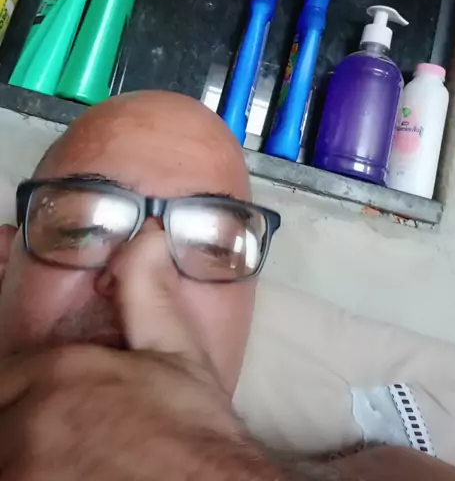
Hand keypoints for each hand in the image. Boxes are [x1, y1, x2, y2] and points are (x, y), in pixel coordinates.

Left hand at [0, 224, 278, 480]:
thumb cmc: (197, 436)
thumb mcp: (178, 354)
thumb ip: (147, 293)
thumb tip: (148, 237)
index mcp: (59, 370)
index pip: (5, 374)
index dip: (22, 393)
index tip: (43, 407)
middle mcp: (33, 417)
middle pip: (0, 414)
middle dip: (18, 425)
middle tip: (54, 437)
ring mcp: (27, 466)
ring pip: (3, 452)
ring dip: (21, 455)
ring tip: (64, 460)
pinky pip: (9, 479)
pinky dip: (28, 476)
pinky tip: (66, 475)